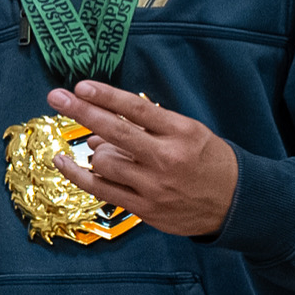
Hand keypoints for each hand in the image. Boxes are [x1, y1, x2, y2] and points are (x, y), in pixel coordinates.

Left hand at [43, 79, 238, 238]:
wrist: (237, 203)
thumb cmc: (209, 162)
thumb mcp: (189, 133)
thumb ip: (147, 128)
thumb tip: (99, 130)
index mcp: (182, 133)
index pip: (136, 109)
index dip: (106, 96)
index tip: (81, 86)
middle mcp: (166, 158)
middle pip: (114, 132)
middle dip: (81, 111)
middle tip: (56, 96)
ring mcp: (154, 186)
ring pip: (103, 161)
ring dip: (97, 152)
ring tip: (112, 152)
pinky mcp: (144, 208)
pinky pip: (99, 189)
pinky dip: (76, 174)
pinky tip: (62, 162)